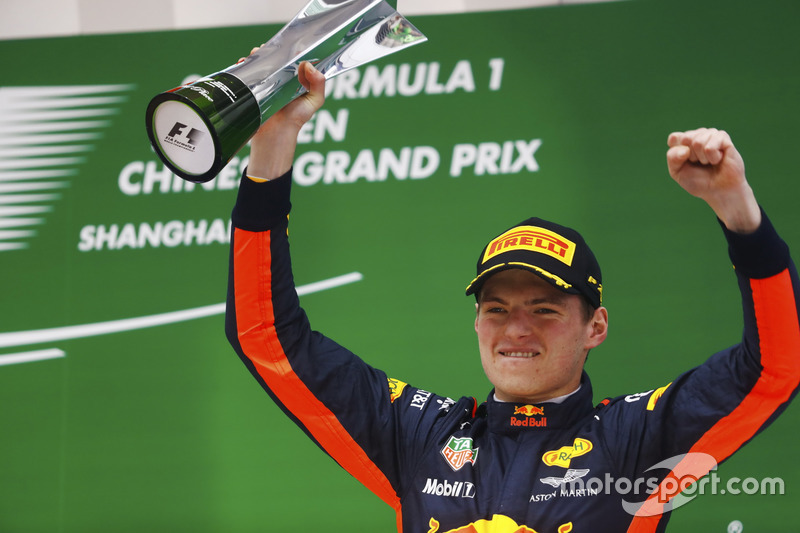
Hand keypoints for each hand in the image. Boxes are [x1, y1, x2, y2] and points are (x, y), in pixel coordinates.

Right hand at [247, 59, 325, 180]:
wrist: (276, 132)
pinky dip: (245, 64)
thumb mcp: (314, 101)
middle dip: (271, 49)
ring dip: (257, 55)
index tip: (288, 44)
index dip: (291, 49)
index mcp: (296, 78)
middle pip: (275, 56)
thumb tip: (307, 65)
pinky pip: (248, 72)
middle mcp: (281, 77)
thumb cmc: (296, 119)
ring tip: (255, 54)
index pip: (294, 58)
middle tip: (268, 49)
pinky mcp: (254, 86)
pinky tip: (244, 63)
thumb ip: (318, 84)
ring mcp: (267, 81)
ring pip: (261, 62)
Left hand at [666, 128, 760, 232]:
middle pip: (686, 138)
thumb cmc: (698, 181)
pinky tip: (718, 160)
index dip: (677, 154)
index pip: (674, 138)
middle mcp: (698, 134)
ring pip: (698, 142)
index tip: (685, 163)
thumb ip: (673, 157)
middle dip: (691, 156)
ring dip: (703, 158)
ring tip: (709, 162)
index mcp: (684, 141)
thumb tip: (685, 149)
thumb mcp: (677, 171)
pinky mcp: (723, 137)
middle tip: (700, 163)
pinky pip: (710, 147)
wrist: (719, 191)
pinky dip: (713, 158)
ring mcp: (711, 134)